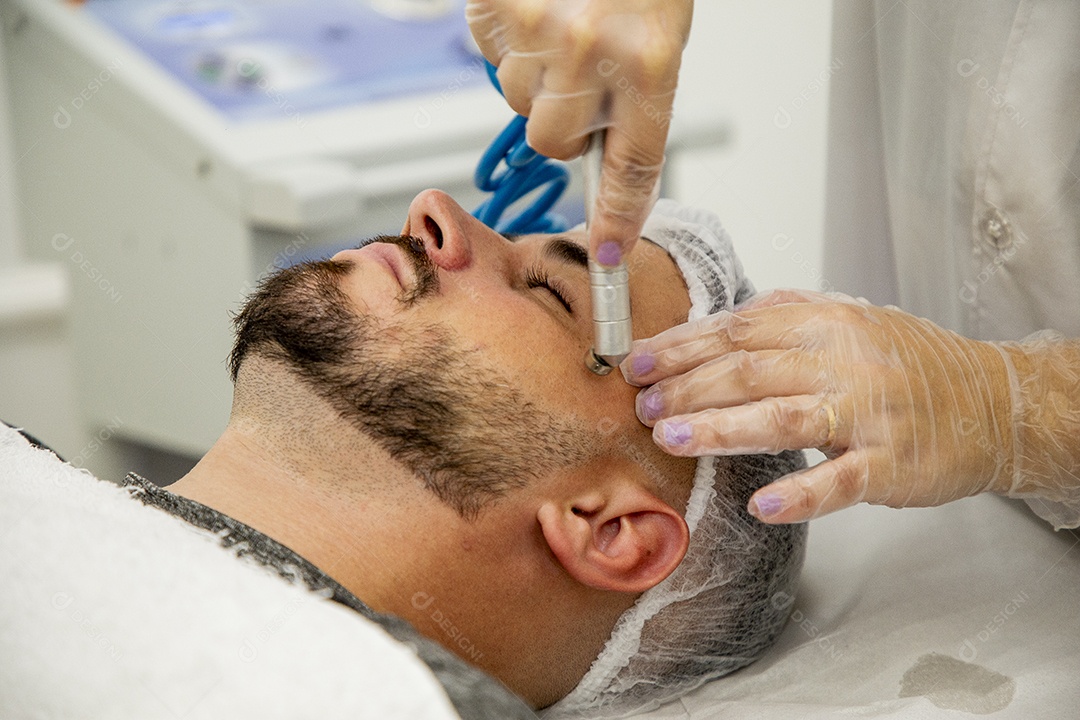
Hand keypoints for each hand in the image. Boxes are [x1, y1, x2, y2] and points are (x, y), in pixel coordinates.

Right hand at [467, 0, 693, 264]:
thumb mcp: (660, 30)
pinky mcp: (495, 6)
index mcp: (651, 59)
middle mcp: (593, 50)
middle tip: (581, 75)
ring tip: (561, 19)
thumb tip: (597, 155)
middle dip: (563, 120)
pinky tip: (534, 2)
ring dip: (536, 72)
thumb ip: (633, 93)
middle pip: (554, 140)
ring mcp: (539, 29)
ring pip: (518, 98)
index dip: (619, 215)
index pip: (633, 165)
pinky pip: (489, 51)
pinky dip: (507, 35)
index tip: (612, 252)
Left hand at [619, 290, 1018, 523]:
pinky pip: (840, 480)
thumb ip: (787, 315)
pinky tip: (760, 506)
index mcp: (828, 323)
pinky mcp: (892, 465)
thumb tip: (719, 319)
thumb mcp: (851, 319)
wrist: (993, 401)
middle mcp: (845, 362)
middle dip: (687, 388)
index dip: (683, 346)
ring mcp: (869, 414)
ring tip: (671, 438)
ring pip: (783, 417)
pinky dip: (799, 494)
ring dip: (721, 430)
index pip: (739, 330)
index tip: (639, 363)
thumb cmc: (910, 364)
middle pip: (750, 371)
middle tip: (643, 406)